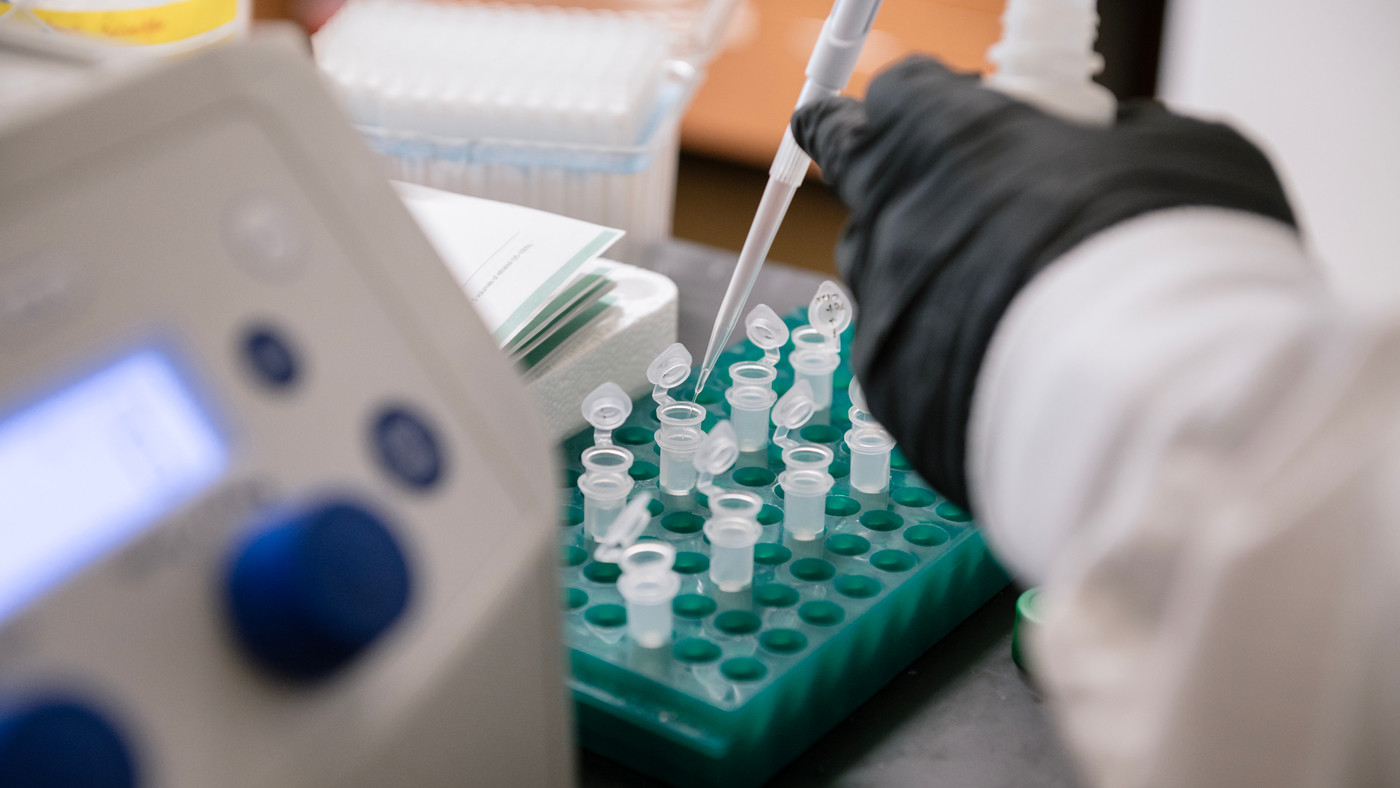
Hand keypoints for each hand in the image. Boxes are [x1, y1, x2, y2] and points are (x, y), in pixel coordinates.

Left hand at [792, 56, 1295, 508]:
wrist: (1154, 406)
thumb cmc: (1173, 261)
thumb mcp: (1180, 155)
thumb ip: (1124, 140)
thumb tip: (1119, 144)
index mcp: (945, 137)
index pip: (894, 97)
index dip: (924, 110)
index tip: (951, 122)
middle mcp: (894, 220)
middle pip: (869, 186)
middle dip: (909, 189)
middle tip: (964, 202)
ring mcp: (884, 312)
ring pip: (883, 277)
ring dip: (930, 278)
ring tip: (1004, 300)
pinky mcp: (892, 395)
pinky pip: (907, 360)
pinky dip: (945, 358)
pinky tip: (1009, 372)